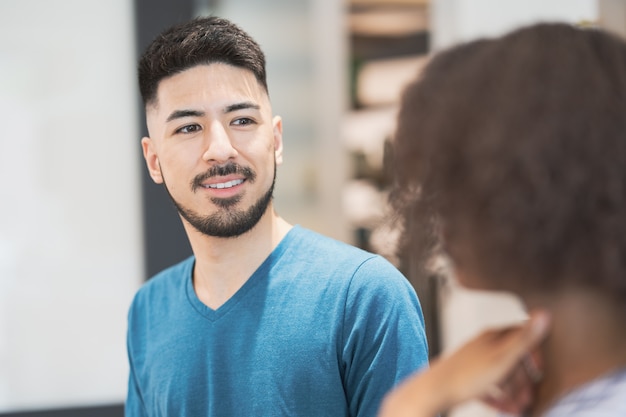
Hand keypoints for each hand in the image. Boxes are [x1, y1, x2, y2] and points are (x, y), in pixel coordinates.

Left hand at [378, 310, 550, 416]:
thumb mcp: (502, 358)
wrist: (433, 390)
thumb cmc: (467, 375)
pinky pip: (488, 386)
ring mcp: (474, 361)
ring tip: (517, 409)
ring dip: (513, 392)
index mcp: (493, 336)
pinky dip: (497, 397)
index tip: (540, 372)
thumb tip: (544, 313)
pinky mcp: (466, 376)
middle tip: (529, 399)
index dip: (535, 354)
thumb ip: (524, 339)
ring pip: (501, 375)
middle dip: (524, 380)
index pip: (522, 336)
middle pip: (513, 359)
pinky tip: (502, 409)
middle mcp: (484, 345)